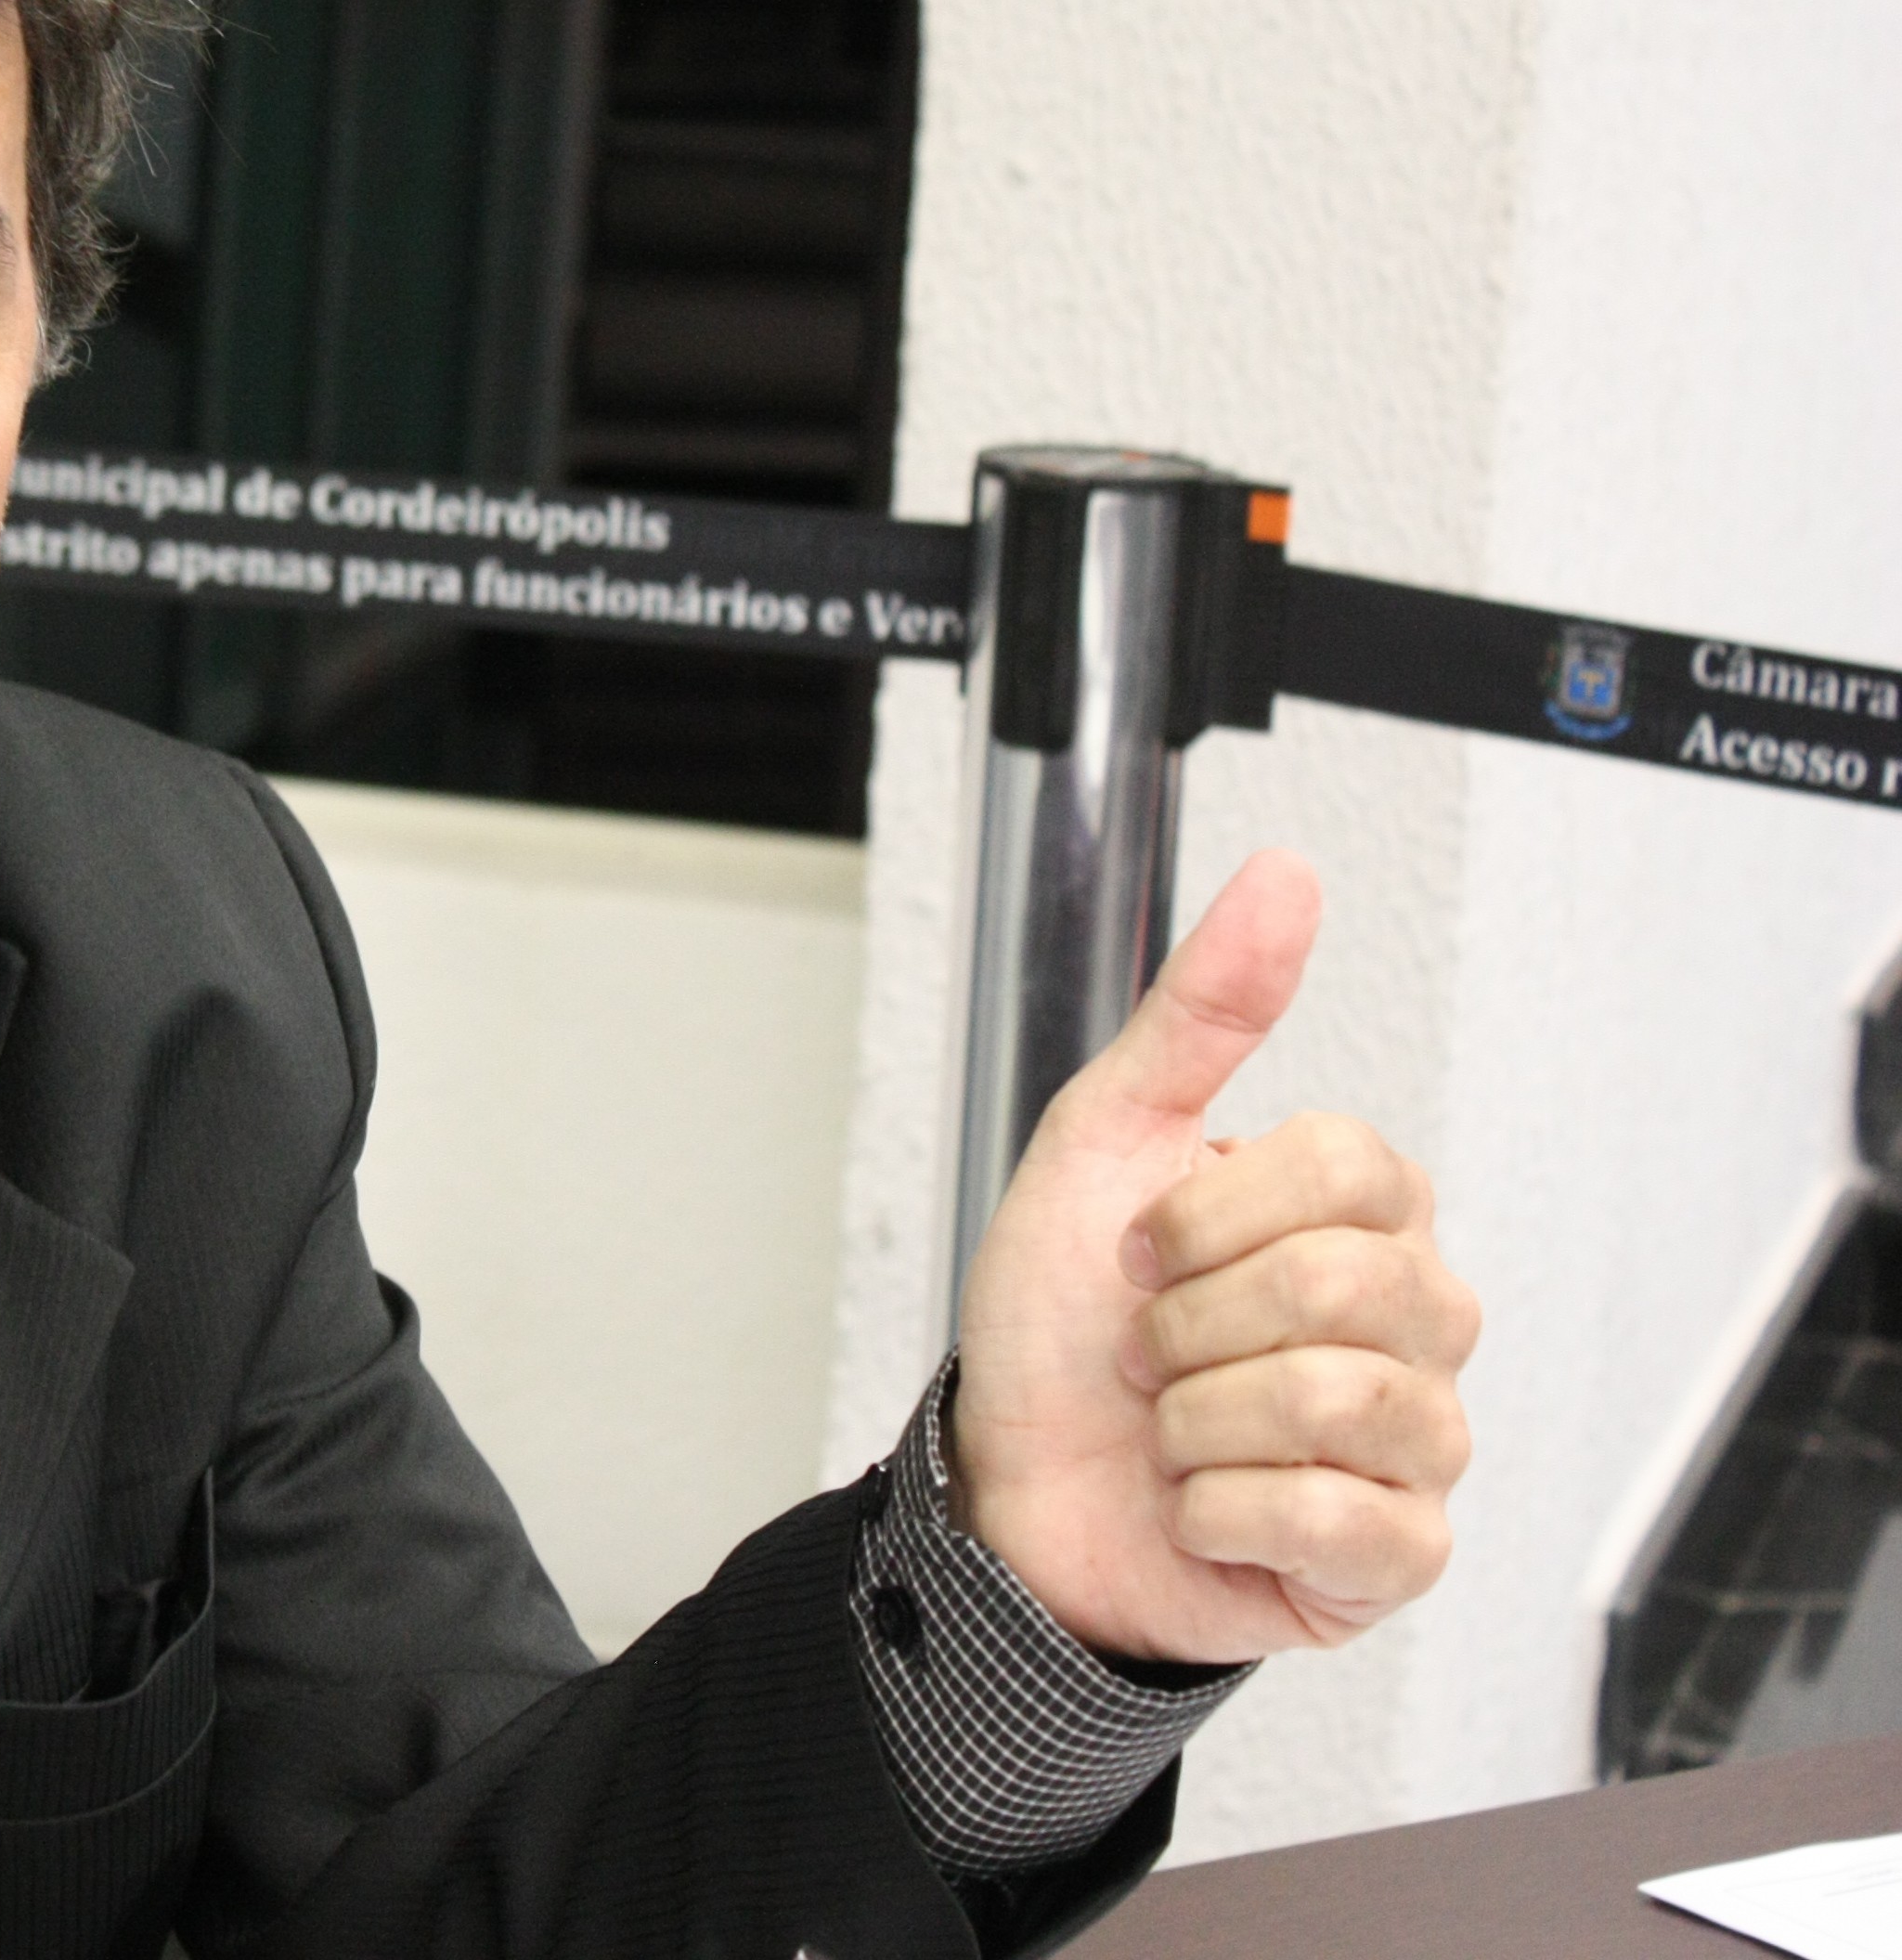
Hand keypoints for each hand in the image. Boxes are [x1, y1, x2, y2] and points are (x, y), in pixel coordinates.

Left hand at [948, 851, 1481, 1661]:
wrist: (1011, 1486)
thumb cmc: (1063, 1324)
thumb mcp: (1104, 1141)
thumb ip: (1201, 1010)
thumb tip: (1284, 876)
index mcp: (1362, 1215)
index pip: (1346, 1166)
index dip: (1204, 1213)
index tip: (1140, 1248)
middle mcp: (1417, 1320)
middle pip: (1342, 1282)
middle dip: (1191, 1320)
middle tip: (1151, 1349)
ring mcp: (1421, 1441)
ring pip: (1344, 1399)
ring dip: (1199, 1419)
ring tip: (1171, 1428)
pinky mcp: (1400, 1556)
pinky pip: (1345, 1519)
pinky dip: (1225, 1511)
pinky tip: (1201, 1506)